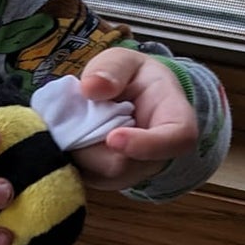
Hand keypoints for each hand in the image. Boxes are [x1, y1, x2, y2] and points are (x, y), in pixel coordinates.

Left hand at [71, 48, 195, 189]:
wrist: (128, 103)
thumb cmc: (134, 80)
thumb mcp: (126, 61)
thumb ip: (112, 67)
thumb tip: (91, 86)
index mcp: (175, 122)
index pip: (175, 141)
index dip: (145, 144)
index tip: (113, 138)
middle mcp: (154, 158)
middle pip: (119, 164)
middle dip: (89, 140)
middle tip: (75, 111)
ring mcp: (127, 176)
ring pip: (94, 173)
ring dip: (75, 146)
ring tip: (77, 120)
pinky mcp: (101, 182)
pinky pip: (79, 174)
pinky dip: (68, 154)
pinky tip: (71, 134)